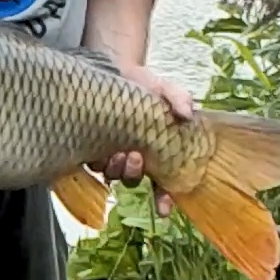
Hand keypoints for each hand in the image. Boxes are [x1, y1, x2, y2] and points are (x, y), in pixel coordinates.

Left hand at [88, 66, 195, 217]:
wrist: (116, 71)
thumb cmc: (145, 86)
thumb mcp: (166, 90)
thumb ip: (179, 99)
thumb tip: (187, 113)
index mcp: (156, 154)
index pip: (163, 185)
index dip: (164, 199)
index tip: (164, 208)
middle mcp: (134, 159)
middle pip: (133, 180)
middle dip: (134, 173)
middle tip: (136, 157)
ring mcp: (113, 154)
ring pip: (113, 174)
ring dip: (117, 169)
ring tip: (119, 152)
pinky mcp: (92, 146)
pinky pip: (93, 163)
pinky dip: (98, 161)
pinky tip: (101, 150)